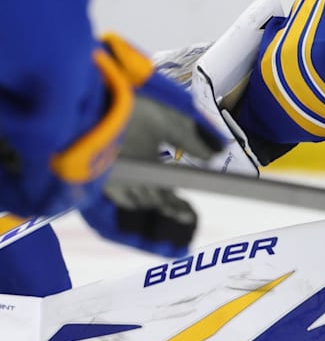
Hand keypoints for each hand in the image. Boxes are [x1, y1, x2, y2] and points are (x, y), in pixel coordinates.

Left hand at [65, 34, 225, 255]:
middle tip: (187, 236)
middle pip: (148, 207)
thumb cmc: (126, 100)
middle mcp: (124, 174)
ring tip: (174, 245)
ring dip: (152, 231)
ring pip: (132, 214)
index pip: (162, 192)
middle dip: (168, 222)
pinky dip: (130, 230)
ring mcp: (107, 183)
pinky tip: (149, 238)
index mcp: (141, 159)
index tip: (193, 217)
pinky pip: (109, 217)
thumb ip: (193, 135)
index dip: (178, 208)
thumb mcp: (168, 116)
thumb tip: (219, 150)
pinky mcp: (89, 189)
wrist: (90, 96)